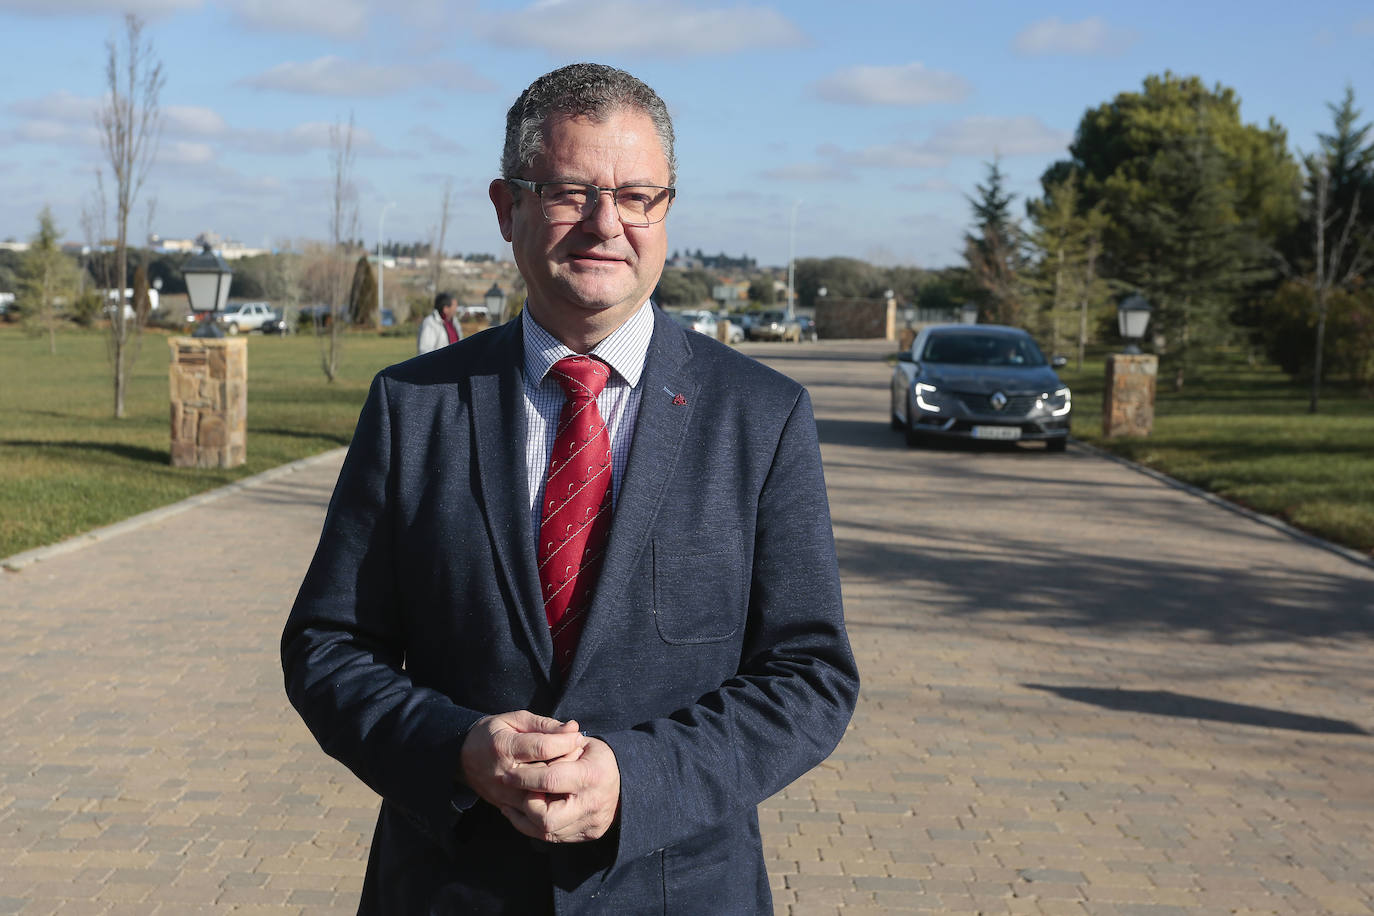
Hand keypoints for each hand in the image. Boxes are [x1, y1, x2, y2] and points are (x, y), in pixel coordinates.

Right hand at [459, 711, 585, 817]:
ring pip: (544, 795)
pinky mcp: (508, 807)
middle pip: (546, 773)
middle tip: (579, 753)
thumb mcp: (514, 720)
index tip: (578, 735)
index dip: (565, 741)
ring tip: (571, 769)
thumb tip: (572, 728)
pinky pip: (537, 809)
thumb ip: (543, 724)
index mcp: (504, 747)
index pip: (543, 747)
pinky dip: (553, 798)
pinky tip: (560, 786)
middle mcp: (505, 774)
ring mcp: (506, 794)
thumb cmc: (493, 734)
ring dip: (563, 783)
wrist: (464, 758)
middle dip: (568, 761)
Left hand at [499, 737, 620, 842]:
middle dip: (526, 805)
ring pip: (546, 832)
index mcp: (591, 776)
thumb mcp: (583, 743)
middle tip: (518, 791)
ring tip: (512, 802)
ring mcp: (590, 825)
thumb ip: (560, 742)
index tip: (507, 774)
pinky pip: (552, 838)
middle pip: (546, 818)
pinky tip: (522, 813)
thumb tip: (539, 741)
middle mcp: (592, 805)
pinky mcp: (587, 836)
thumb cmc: (597, 759)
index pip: (550, 780)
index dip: (525, 778)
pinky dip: (533, 827)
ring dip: (524, 818)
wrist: (625, 785)